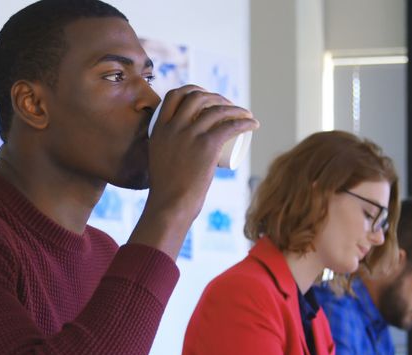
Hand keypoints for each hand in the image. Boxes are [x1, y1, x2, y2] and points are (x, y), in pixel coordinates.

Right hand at [144, 85, 257, 221]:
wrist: (170, 206)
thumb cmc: (166, 190)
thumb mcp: (158, 159)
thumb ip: (164, 149)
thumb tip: (176, 145)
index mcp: (158, 129)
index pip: (175, 96)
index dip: (192, 90)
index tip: (206, 97)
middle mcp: (173, 128)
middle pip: (197, 97)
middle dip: (216, 97)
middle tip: (228, 107)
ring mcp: (189, 135)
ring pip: (217, 110)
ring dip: (235, 108)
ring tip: (245, 115)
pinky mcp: (206, 146)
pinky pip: (230, 126)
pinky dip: (245, 122)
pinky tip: (253, 124)